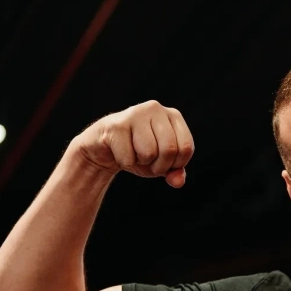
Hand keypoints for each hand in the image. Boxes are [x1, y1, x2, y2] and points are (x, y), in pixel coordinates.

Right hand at [71, 100, 193, 187]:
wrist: (104, 147)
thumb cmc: (138, 153)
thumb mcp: (161, 164)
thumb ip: (175, 173)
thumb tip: (178, 181)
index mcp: (173, 115)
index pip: (186, 147)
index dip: (177, 164)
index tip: (165, 163)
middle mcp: (155, 108)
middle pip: (169, 150)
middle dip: (159, 166)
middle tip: (148, 162)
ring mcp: (135, 114)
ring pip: (149, 153)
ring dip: (141, 162)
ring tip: (134, 153)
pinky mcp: (116, 125)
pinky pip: (129, 158)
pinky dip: (125, 163)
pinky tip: (120, 151)